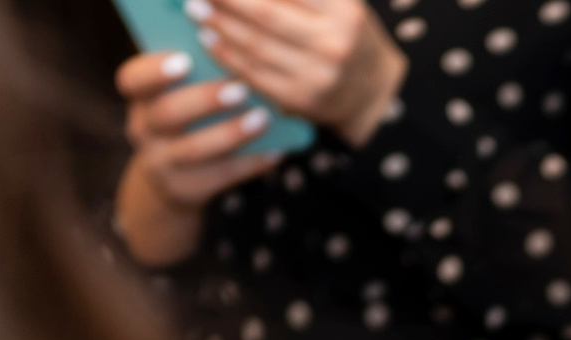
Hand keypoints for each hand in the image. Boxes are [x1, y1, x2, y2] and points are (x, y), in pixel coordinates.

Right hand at [113, 52, 282, 266]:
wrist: (171, 178)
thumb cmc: (186, 118)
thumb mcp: (178, 96)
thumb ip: (197, 78)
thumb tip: (242, 62)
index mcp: (140, 97)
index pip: (132, 79)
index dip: (155, 70)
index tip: (185, 60)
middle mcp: (142, 129)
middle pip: (167, 113)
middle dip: (204, 100)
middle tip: (240, 88)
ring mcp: (160, 163)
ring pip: (194, 149)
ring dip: (231, 133)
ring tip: (263, 119)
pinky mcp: (184, 189)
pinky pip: (219, 176)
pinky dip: (250, 163)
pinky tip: (275, 150)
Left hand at [186, 0, 407, 143]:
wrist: (374, 90)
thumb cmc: (346, 34)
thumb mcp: (338, 3)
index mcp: (344, 9)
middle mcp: (333, 42)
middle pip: (265, 13)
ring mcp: (317, 74)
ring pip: (255, 44)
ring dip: (219, 25)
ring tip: (196, 9)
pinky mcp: (301, 99)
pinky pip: (254, 73)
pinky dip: (227, 54)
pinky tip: (210, 38)